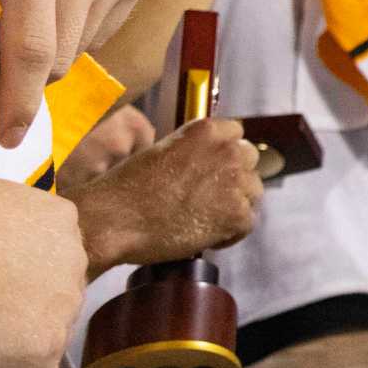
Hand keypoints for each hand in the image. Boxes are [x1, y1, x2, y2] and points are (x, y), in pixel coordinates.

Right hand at [66, 117, 262, 276]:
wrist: (114, 220)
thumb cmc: (128, 190)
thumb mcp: (161, 152)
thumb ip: (193, 151)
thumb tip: (210, 164)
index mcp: (207, 131)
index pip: (235, 133)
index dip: (223, 154)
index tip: (212, 169)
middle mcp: (227, 151)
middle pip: (250, 160)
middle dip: (233, 177)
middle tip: (209, 197)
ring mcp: (235, 182)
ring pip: (252, 192)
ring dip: (234, 205)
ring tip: (203, 219)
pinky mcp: (237, 214)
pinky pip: (246, 224)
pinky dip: (229, 234)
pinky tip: (204, 237)